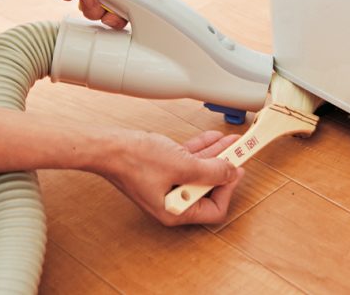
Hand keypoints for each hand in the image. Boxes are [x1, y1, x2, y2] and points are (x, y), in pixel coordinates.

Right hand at [103, 130, 244, 225]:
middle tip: (239, 153)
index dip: (228, 189)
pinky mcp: (164, 170)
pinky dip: (202, 150)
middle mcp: (173, 201)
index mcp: (176, 210)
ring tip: (232, 142)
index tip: (237, 170)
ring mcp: (169, 184)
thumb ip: (211, 171)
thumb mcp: (183, 165)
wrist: (109, 147)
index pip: (214, 209)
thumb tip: (231, 173)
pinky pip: (189, 161)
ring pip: (201, 171)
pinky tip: (214, 138)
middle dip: (225, 168)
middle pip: (209, 187)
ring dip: (217, 155)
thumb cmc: (135, 161)